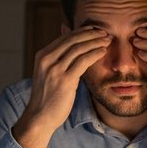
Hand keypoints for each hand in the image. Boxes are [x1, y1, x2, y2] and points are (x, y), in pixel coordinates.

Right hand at [14, 26, 110, 147]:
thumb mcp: (48, 74)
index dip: (82, 31)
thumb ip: (58, 60)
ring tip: (107, 40)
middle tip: (105, 32)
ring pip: (79, 48)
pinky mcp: (65, 80)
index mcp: (42, 56)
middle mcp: (47, 60)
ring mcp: (55, 70)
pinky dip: (95, 54)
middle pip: (73, 39)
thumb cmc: (47, 97)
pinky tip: (103, 52)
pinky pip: (83, 61)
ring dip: (96, 42)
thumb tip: (70, 48)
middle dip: (91, 34)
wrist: (39, 117)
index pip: (65, 37)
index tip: (95, 30)